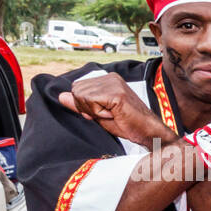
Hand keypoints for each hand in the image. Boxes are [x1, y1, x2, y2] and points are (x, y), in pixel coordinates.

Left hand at [58, 72, 172, 145]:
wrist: (149, 133)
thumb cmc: (128, 125)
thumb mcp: (99, 114)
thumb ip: (81, 104)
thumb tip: (61, 96)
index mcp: (108, 79)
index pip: (77, 88)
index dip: (84, 105)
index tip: (103, 113)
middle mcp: (110, 77)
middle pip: (76, 90)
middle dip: (87, 108)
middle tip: (108, 115)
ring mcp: (114, 83)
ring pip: (81, 96)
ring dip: (94, 111)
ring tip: (113, 114)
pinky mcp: (116, 92)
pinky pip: (91, 102)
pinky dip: (99, 113)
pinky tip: (115, 114)